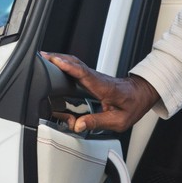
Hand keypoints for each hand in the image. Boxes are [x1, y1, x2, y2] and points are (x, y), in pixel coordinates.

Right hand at [40, 52, 159, 133]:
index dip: (68, 67)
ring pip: (75, 63)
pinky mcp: (91, 77)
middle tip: (40, 58)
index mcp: (105, 87)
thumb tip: (78, 125)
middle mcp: (97, 78)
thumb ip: (97, 122)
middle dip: (57, 59)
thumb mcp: (119, 121)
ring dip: (59, 59)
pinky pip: (76, 68)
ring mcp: (94, 76)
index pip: (84, 74)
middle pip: (75, 64)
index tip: (55, 61)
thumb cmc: (132, 105)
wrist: (141, 94)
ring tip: (42, 59)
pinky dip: (63, 64)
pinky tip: (54, 65)